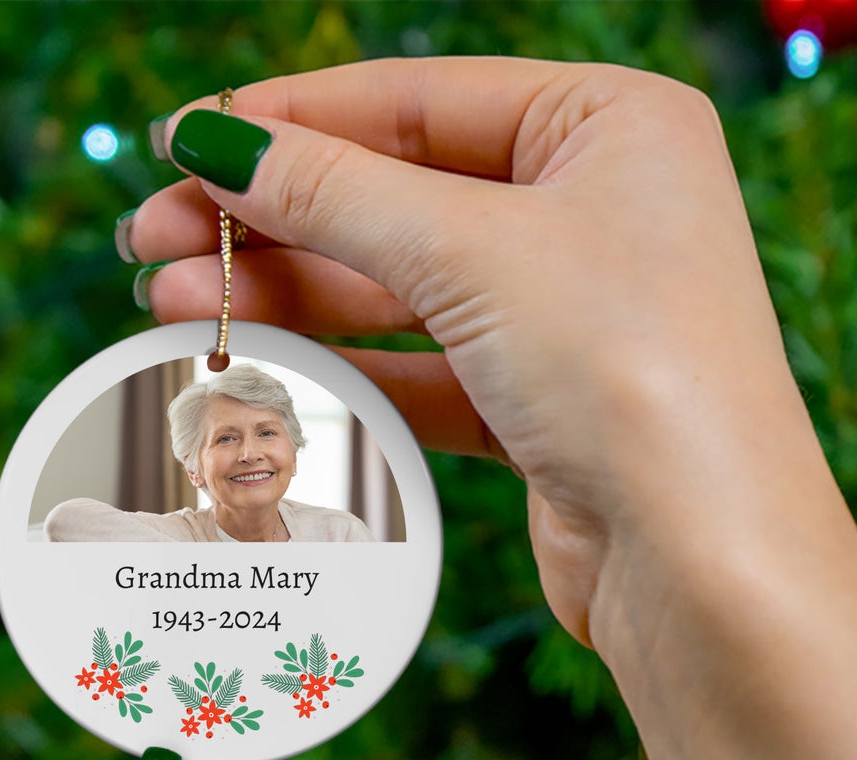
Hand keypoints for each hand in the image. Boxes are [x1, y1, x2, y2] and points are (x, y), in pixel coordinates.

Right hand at [126, 61, 856, 759]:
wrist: (703, 562)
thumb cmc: (626, 370)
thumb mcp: (470, 253)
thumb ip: (334, 193)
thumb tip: (212, 144)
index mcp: (612, 127)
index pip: (419, 99)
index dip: (291, 122)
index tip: (181, 146)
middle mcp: (599, 211)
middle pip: (401, 196)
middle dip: (274, 220)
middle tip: (152, 242)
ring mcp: (574, 315)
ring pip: (404, 289)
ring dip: (292, 296)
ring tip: (175, 304)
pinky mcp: (546, 408)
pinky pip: (426, 367)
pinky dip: (346, 367)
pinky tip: (259, 364)